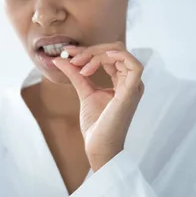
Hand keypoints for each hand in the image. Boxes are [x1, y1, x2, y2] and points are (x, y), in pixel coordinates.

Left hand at [53, 42, 143, 171]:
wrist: (99, 146)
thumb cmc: (96, 124)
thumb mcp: (84, 91)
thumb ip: (75, 74)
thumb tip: (61, 59)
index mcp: (123, 81)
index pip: (110, 54)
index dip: (89, 50)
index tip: (68, 54)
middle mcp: (131, 81)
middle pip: (115, 50)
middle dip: (91, 50)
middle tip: (72, 58)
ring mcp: (133, 86)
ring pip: (121, 53)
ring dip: (97, 54)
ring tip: (80, 65)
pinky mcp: (131, 93)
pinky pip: (135, 66)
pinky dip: (118, 56)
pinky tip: (100, 58)